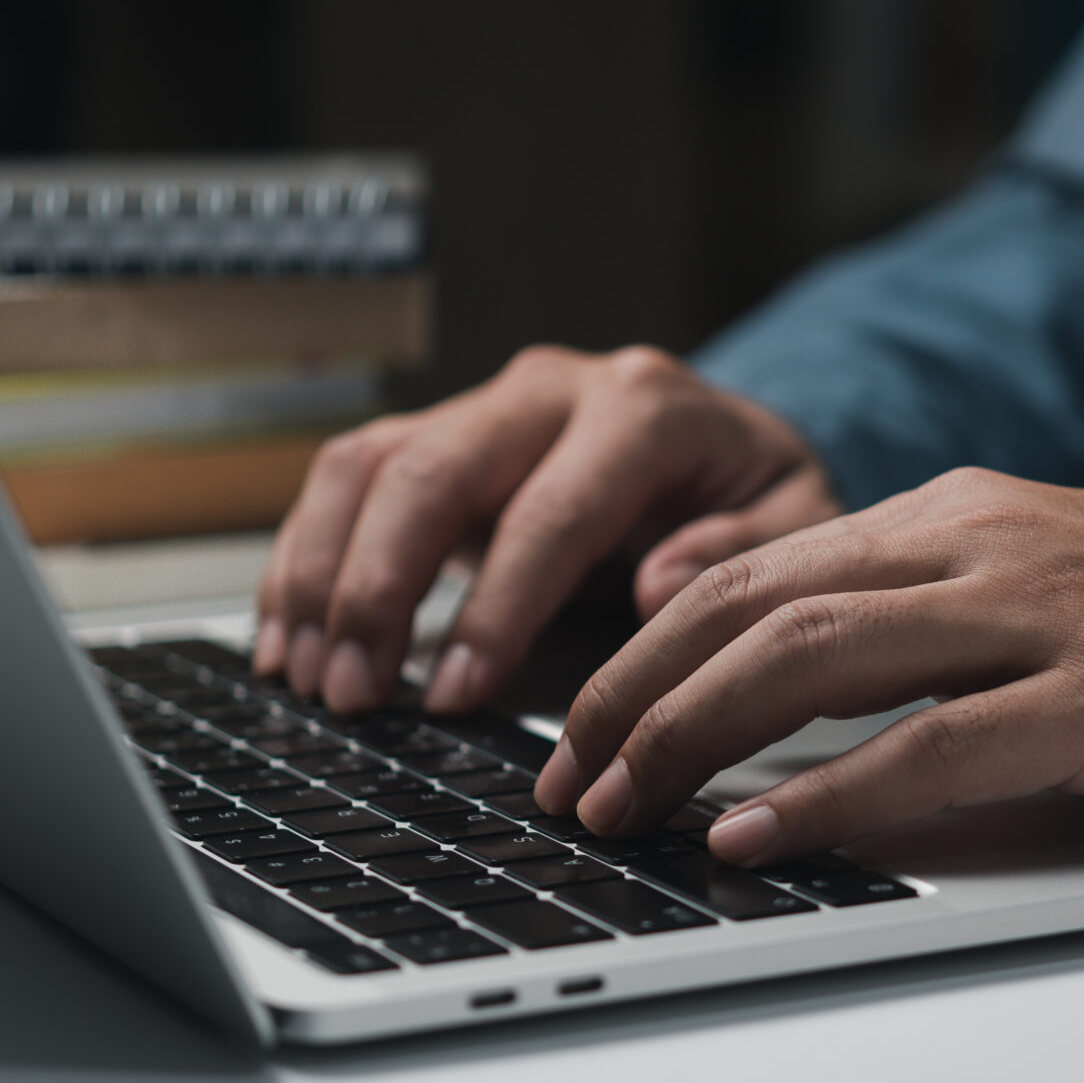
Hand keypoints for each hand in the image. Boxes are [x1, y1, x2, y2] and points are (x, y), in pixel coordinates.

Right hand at [255, 345, 838, 714]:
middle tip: (353, 693)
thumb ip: (741, 555)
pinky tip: (288, 638)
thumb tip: (656, 584)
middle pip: (433, 471)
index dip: (495, 605)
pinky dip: (305, 558)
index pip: (551, 509)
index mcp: (642, 407)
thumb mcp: (796, 526)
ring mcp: (484, 406)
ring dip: (323, 574)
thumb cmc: (759, 499)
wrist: (732, 447)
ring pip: (370, 464)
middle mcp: (550, 389)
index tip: (456, 692)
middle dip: (378, 588)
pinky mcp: (439, 435)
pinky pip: (347, 479)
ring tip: (307, 677)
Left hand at [531, 468, 1083, 863]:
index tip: (581, 725)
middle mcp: (986, 541)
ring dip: (697, 741)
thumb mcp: (1034, 596)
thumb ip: (913, 623)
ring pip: (817, 659)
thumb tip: (766, 693)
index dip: (646, 649)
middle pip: (757, 607)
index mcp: (958, 512)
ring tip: (627, 809)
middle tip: (569, 780)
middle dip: (636, 697)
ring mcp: (1045, 612)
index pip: (756, 569)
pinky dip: (827, 795)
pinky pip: (931, 746)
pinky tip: (755, 835)